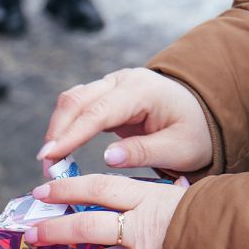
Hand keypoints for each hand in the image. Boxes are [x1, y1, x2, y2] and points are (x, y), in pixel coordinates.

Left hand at [26, 175, 185, 248]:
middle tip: (32, 234)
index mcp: (152, 201)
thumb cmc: (228, 220)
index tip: (42, 189)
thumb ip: (174, 199)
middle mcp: (144, 231)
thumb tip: (173, 188)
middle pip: (89, 227)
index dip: (67, 188)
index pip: (100, 188)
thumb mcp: (197, 199)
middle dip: (56, 231)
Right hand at [38, 68, 213, 172]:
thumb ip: (144, 152)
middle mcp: (123, 81)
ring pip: (72, 101)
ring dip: (57, 130)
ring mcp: (112, 85)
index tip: (50, 156)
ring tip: (50, 165)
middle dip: (56, 133)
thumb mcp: (179, 149)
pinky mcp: (106, 96)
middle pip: (76, 100)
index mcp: (142, 90)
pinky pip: (78, 107)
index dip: (72, 134)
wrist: (202, 116)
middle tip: (46, 168)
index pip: (98, 111)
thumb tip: (107, 159)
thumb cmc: (195, 133)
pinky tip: (60, 153)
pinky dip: (65, 128)